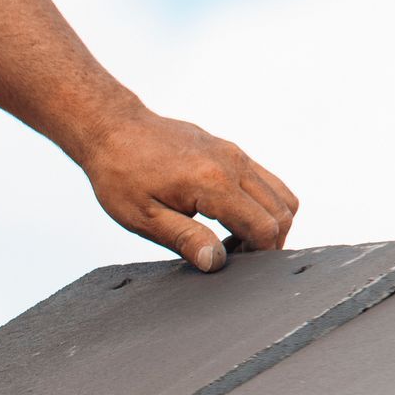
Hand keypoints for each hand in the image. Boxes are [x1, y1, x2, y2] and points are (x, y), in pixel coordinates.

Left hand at [79, 110, 298, 271]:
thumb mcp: (144, 217)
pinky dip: (259, 205)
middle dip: (268, 242)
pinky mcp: (230, 150)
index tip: (234, 266)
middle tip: (233, 257)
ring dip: (268, 222)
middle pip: (282, 212)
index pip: (265, 228)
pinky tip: (226, 218)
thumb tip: (215, 262)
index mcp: (214, 184)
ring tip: (232, 240)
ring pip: (280, 194)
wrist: (113, 128)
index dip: (258, 255)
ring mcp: (235, 154)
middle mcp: (233, 164)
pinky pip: (264, 180)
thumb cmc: (121, 175)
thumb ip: (185, 240)